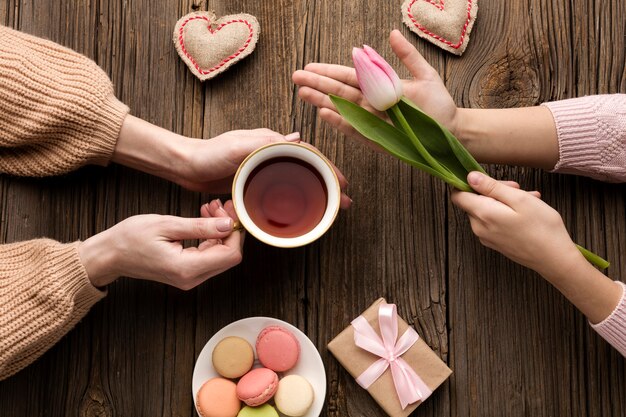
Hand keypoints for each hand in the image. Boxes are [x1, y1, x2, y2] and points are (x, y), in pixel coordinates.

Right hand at [78, 200, 242, 289]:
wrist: (109, 255)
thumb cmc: (130, 238)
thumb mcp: (167, 225)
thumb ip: (201, 226)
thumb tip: (228, 224)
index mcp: (187, 268)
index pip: (230, 254)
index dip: (234, 231)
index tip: (226, 211)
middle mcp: (192, 278)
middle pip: (229, 255)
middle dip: (229, 228)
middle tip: (219, 205)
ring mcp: (190, 277)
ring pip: (220, 255)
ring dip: (220, 230)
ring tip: (209, 208)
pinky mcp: (187, 273)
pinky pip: (208, 255)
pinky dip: (210, 236)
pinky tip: (203, 219)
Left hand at [112, 117, 351, 206]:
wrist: (186, 165)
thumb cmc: (209, 152)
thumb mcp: (238, 145)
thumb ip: (265, 142)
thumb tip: (297, 139)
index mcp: (272, 143)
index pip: (308, 154)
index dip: (327, 168)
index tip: (342, 182)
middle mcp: (271, 155)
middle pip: (307, 169)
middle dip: (327, 184)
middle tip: (343, 202)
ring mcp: (263, 170)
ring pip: (296, 182)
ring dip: (314, 194)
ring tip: (329, 209)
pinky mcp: (254, 183)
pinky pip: (280, 192)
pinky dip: (295, 200)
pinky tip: (301, 212)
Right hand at [292, 29, 459, 143]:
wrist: (451, 130)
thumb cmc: (438, 105)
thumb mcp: (425, 74)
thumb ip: (407, 55)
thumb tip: (392, 33)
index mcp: (379, 87)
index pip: (348, 77)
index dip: (328, 71)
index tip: (309, 67)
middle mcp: (371, 103)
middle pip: (339, 92)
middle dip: (317, 84)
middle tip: (296, 78)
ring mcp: (372, 121)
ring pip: (342, 109)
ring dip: (322, 101)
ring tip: (303, 93)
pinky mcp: (377, 138)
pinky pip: (355, 129)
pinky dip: (340, 122)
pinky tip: (324, 113)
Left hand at [452, 171, 623, 323]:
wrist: (554, 259)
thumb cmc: (541, 227)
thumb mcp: (518, 199)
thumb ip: (491, 187)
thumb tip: (469, 177)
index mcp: (482, 214)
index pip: (457, 195)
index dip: (470, 184)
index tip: (490, 180)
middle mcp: (479, 228)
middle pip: (475, 201)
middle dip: (495, 191)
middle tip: (519, 189)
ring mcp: (486, 237)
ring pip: (487, 211)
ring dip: (505, 201)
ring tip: (529, 199)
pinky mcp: (495, 243)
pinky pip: (494, 222)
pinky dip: (506, 213)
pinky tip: (527, 212)